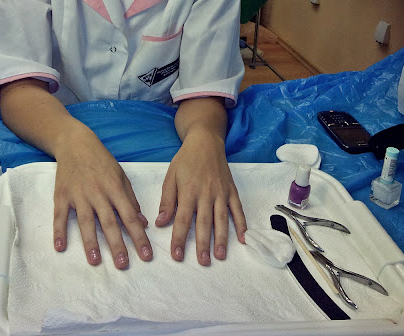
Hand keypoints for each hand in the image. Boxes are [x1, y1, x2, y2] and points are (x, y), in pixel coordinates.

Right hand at [53, 124, 151, 267]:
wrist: (76, 143)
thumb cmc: (102, 161)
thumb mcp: (121, 176)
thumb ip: (131, 200)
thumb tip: (142, 223)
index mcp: (115, 188)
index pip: (130, 216)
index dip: (139, 236)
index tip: (146, 255)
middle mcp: (98, 193)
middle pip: (109, 222)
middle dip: (117, 244)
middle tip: (123, 265)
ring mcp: (79, 194)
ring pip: (86, 221)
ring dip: (90, 242)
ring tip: (95, 261)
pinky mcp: (62, 195)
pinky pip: (60, 215)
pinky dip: (59, 231)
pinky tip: (60, 247)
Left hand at [155, 129, 245, 265]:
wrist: (205, 141)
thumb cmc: (186, 160)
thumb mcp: (171, 176)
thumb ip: (167, 200)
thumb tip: (160, 223)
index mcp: (188, 191)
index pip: (183, 219)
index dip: (180, 238)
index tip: (177, 256)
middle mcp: (206, 193)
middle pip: (204, 222)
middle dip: (203, 244)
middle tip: (202, 262)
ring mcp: (221, 192)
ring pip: (222, 219)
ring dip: (222, 238)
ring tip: (220, 256)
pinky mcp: (231, 190)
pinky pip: (238, 209)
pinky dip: (241, 224)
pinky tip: (243, 239)